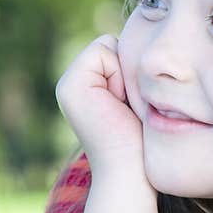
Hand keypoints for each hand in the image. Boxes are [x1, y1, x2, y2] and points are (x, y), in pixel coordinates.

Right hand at [55, 33, 145, 177]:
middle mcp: (72, 83)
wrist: (131, 171)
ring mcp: (67, 84)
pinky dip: (118, 73)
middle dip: (129, 70)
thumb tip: (145, 41)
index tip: (133, 103)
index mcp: (86, 86)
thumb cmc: (144, 140)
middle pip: (113, 44)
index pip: (115, 48)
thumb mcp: (138, 98)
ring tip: (123, 106)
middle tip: (128, 106)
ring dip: (125, 73)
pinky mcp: (70, 85)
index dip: (132, 70)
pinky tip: (117, 103)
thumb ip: (131, 73)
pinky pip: (103, 50)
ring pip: (108, 45)